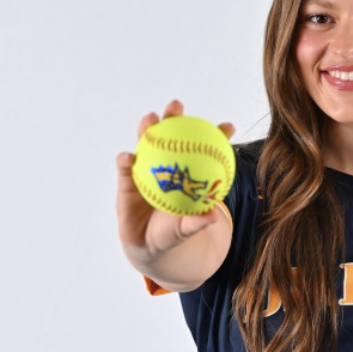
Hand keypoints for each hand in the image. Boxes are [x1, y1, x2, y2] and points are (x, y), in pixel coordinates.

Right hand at [116, 99, 234, 267]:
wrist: (149, 245)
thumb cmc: (173, 232)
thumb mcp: (186, 229)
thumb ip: (197, 222)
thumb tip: (212, 217)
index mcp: (186, 172)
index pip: (203, 149)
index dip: (215, 135)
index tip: (228, 126)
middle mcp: (166, 163)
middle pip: (170, 135)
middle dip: (173, 116)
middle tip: (176, 106)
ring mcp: (145, 168)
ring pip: (146, 143)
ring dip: (147, 128)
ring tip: (150, 119)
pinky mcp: (126, 179)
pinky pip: (125, 167)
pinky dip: (125, 160)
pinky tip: (129, 158)